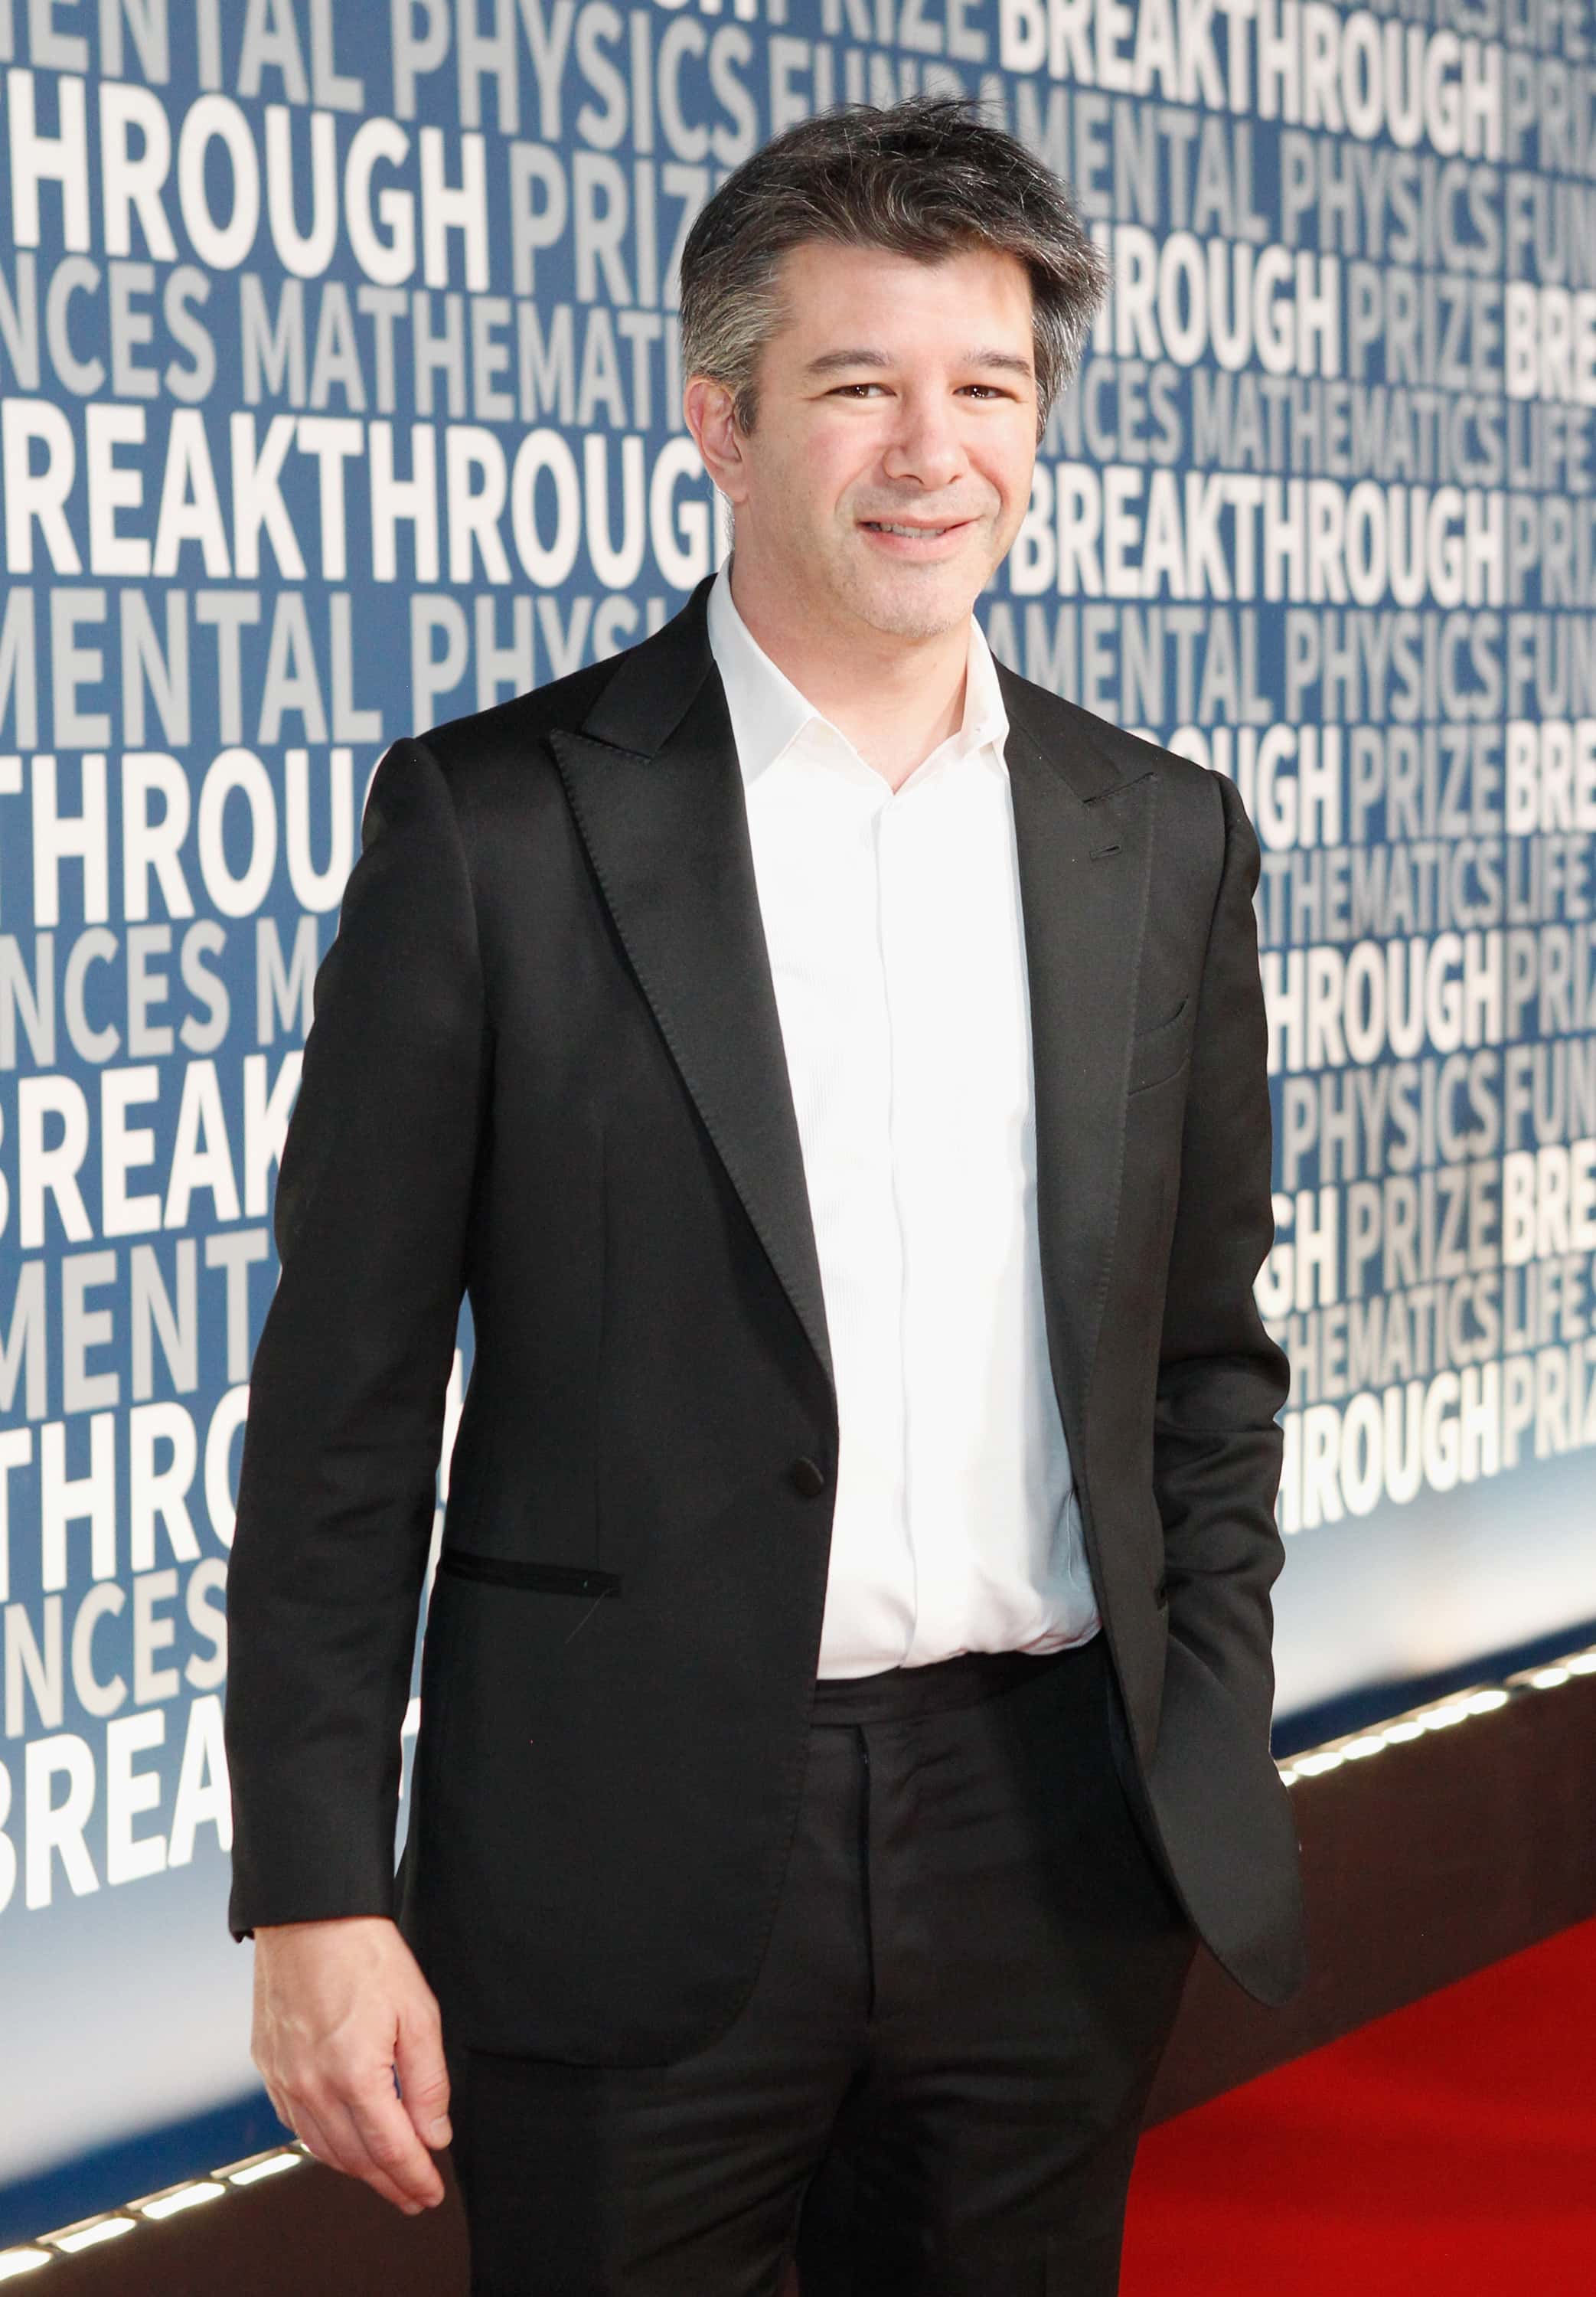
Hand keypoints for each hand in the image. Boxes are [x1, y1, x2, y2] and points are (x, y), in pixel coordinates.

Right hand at [251, 1915, 451, 2213]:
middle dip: (389, 2183)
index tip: (431, 2194)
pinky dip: (323, 2143)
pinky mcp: (268, 2066)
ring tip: (384, 2176)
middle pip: (356, 2159)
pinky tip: (341, 2142)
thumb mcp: (418, 2013)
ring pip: (323, 2148)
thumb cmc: (364, 1954)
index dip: (414, 2179)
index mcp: (355, 2076)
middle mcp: (313, 2088)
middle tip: (413, 2196)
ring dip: (357, 2169)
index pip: (391, 2150)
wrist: (309, 1916)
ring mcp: (285, 2079)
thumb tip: (434, 2135)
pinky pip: (296, 2123)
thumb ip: (427, 2082)